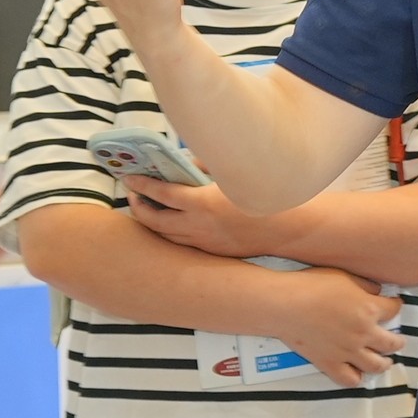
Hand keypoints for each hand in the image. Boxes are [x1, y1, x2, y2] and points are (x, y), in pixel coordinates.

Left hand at [125, 174, 257, 257]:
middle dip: (139, 207)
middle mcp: (199, 227)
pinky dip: (171, 232)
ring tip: (146, 208)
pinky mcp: (214, 252)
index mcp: (202, 203)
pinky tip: (171, 221)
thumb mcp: (231, 173)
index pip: (160, 194)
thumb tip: (185, 165)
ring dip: (153, 222)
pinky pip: (184, 243)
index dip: (142, 185)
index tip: (129, 178)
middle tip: (132, 194)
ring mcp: (205, 243)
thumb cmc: (262, 193)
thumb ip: (204, 167)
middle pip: (155, 221)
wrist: (288, 227)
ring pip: (167, 237)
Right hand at [263, 266, 405, 386]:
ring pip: (376, 365)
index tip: (394, 305)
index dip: (396, 306)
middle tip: (397, 340)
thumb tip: (377, 292)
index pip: (393, 310)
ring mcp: (348, 352)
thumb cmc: (312, 285)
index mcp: (369, 309)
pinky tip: (357, 373)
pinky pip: (350, 379)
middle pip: (392, 343)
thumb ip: (365, 285)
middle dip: (398, 341)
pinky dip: (356, 378)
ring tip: (384, 361)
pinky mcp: (331, 364)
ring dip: (384, 363)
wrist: (286, 305)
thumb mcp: (344, 275)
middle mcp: (364, 333)